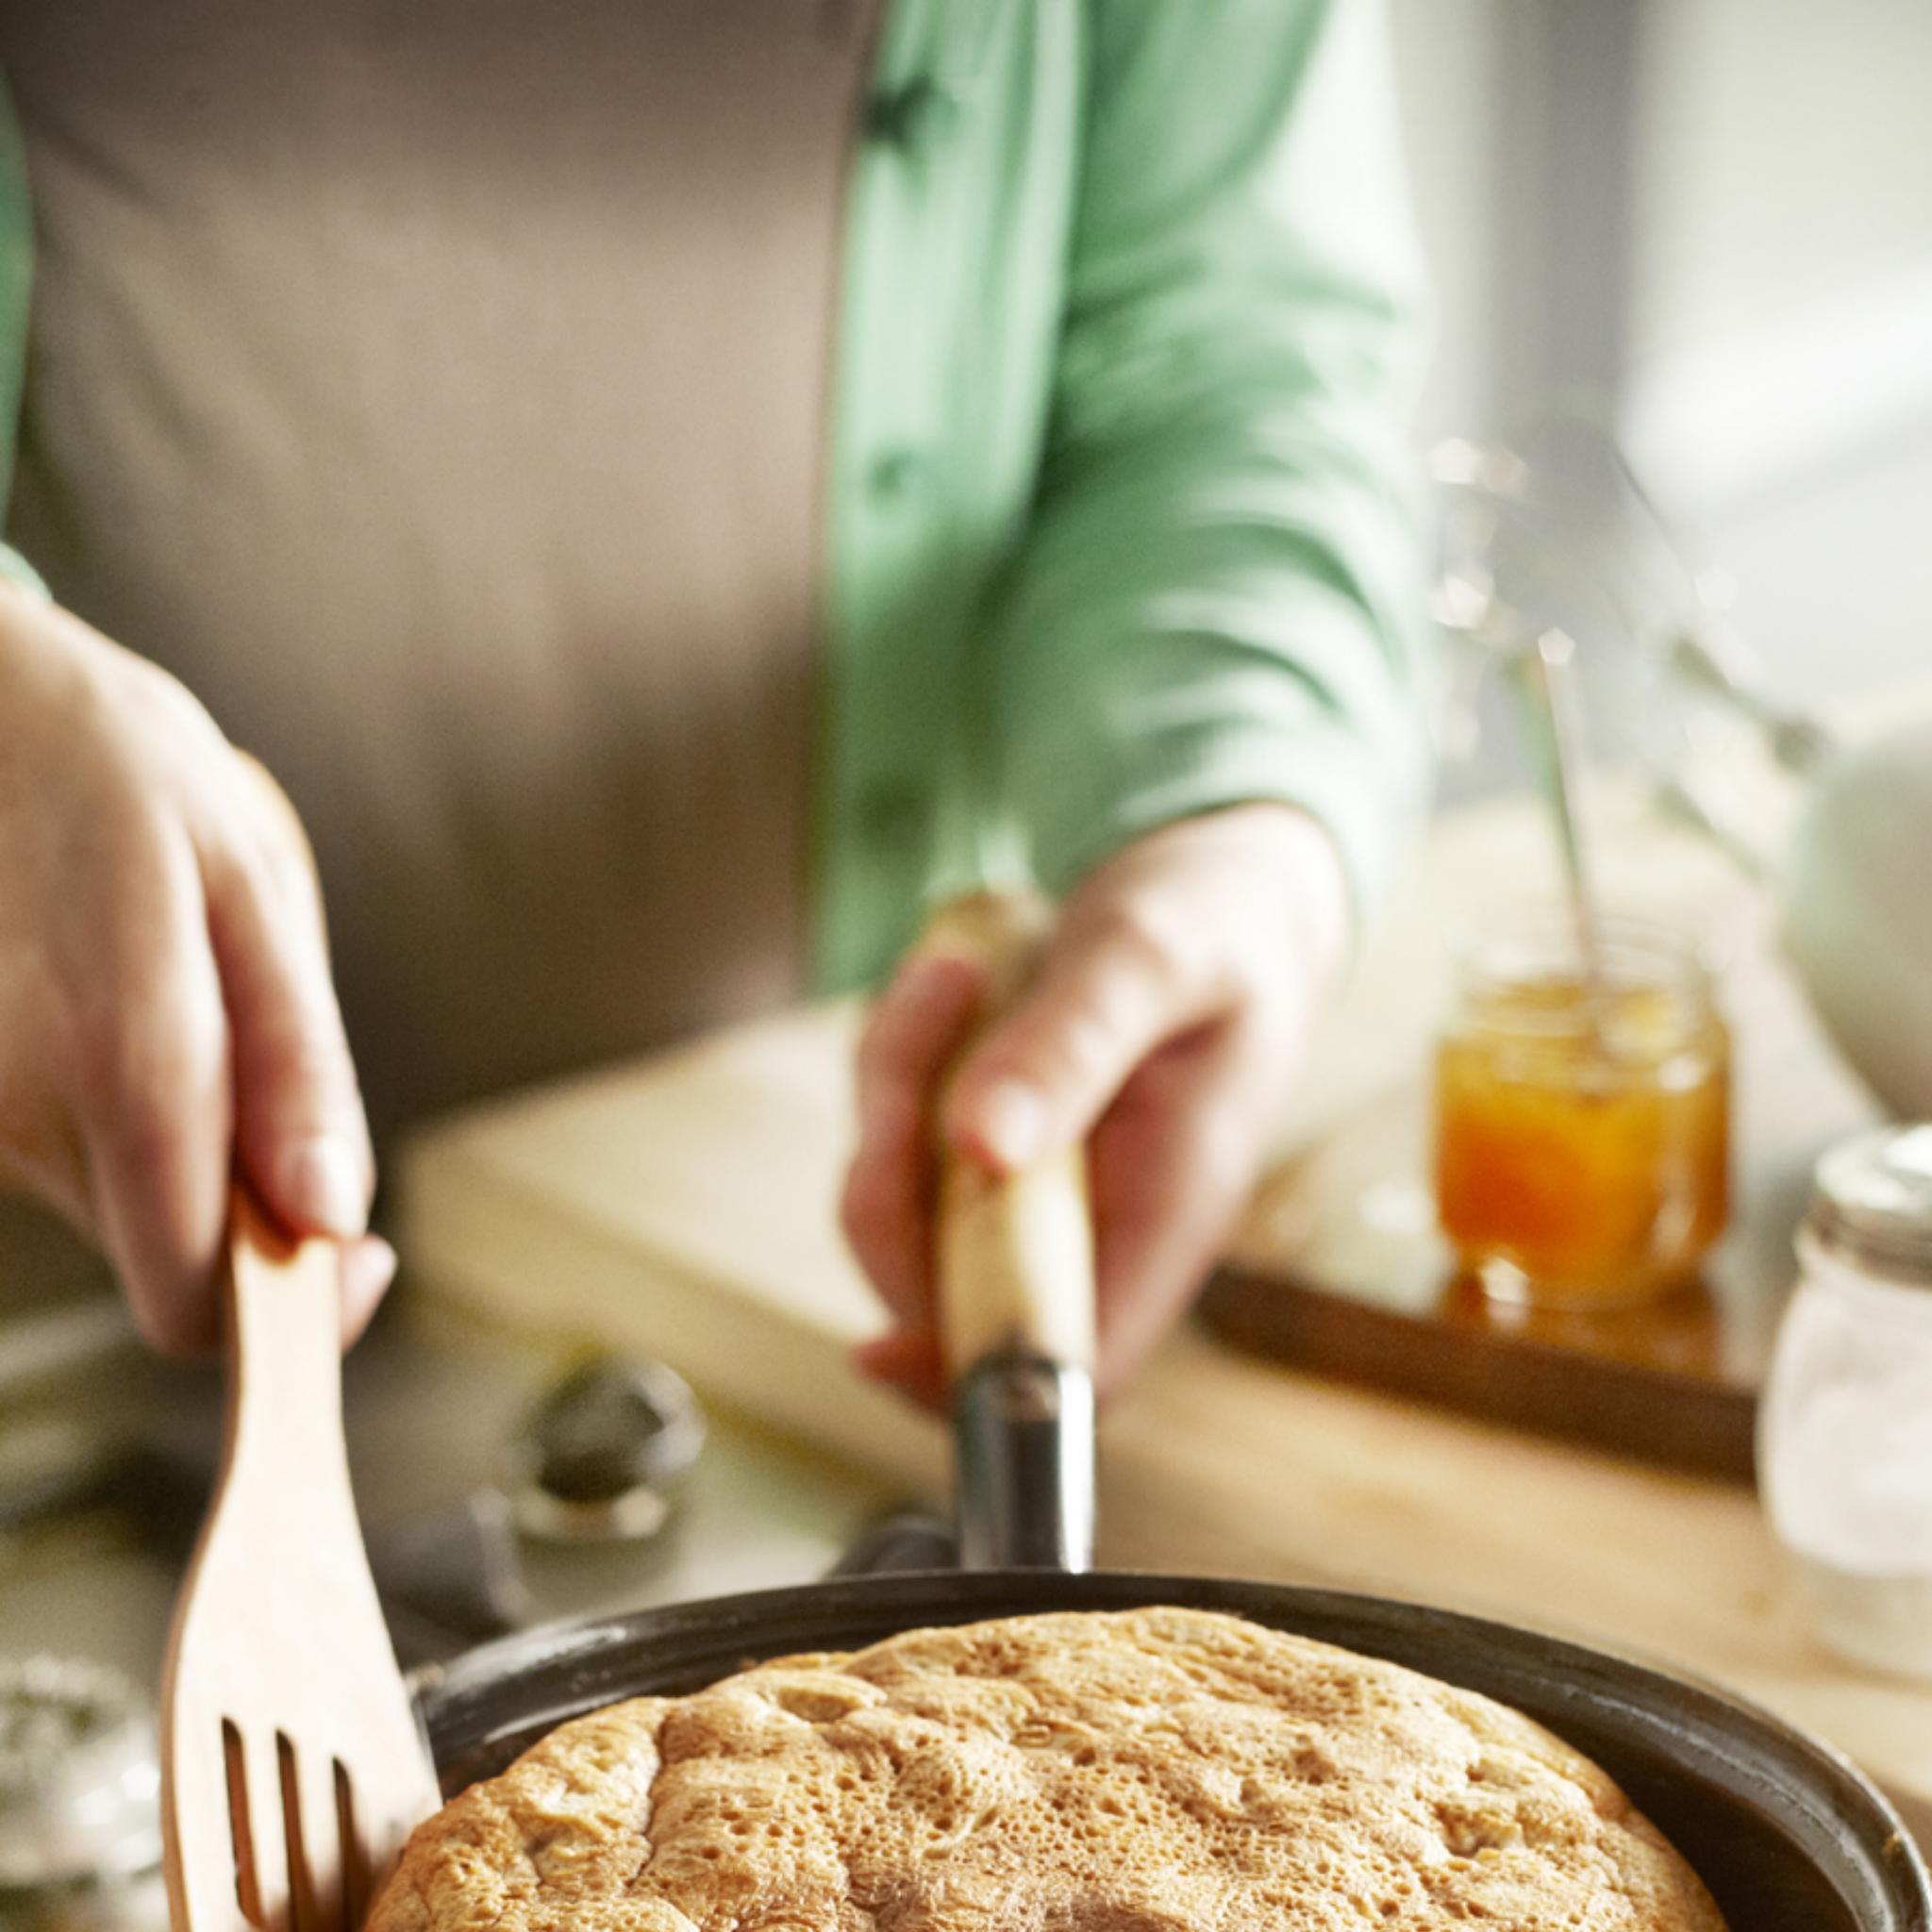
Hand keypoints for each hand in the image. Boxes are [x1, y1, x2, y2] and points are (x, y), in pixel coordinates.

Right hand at [0, 586, 391, 1353]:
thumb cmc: (119, 777)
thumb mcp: (249, 886)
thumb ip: (294, 1065)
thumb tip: (330, 1221)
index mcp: (126, 1059)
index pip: (192, 1298)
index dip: (286, 1311)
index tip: (347, 1253)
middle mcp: (20, 1112)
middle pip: (162, 1258)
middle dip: (245, 1210)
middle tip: (273, 1087)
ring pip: (117, 1206)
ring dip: (182, 1149)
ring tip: (181, 1004)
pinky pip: (67, 1154)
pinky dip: (117, 1119)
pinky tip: (116, 1009)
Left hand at [841, 804, 1347, 1401]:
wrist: (1228, 885)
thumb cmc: (1219, 925)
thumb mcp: (1154, 959)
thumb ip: (1074, 1046)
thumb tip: (981, 1148)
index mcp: (1166, 1210)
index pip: (1075, 1365)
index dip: (975, 1382)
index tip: (879, 1349)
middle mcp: (1091, 1218)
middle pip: (947, 1290)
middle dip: (892, 1186)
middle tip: (916, 1045)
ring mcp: (1029, 1179)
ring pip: (902, 1199)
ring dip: (894, 1086)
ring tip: (958, 974)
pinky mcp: (983, 1131)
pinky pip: (894, 1125)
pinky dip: (898, 1050)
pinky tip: (956, 976)